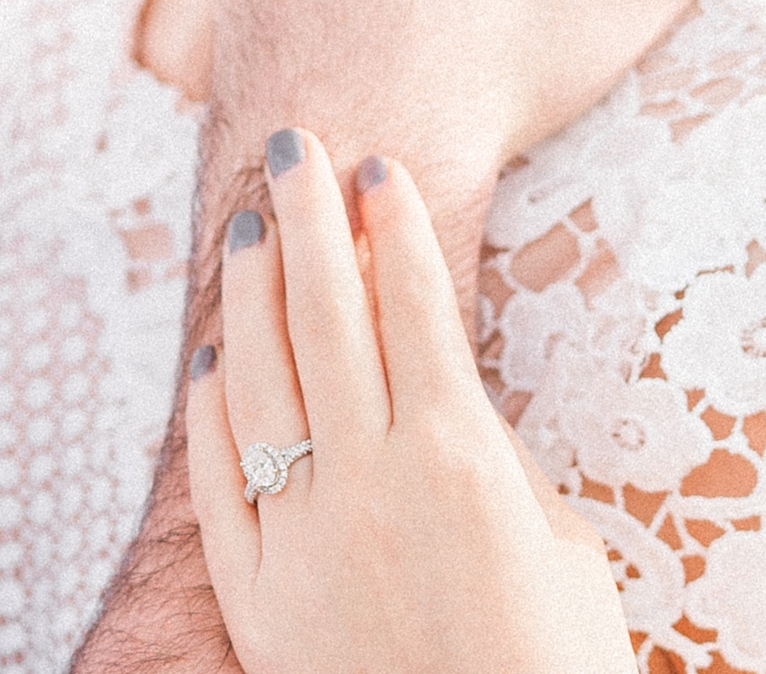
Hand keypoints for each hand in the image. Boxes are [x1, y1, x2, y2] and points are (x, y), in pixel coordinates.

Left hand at [186, 132, 634, 673]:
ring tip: (247, 226)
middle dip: (305, 217)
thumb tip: (433, 391)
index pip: (411, 306)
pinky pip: (216, 482)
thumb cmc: (555, 669)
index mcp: (456, 459)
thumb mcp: (556, 543)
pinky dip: (209, 411)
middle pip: (323, 316)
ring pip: (258, 381)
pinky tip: (210, 358)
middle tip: (290, 144)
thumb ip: (489, 454)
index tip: (373, 164)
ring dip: (251, 293)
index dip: (390, 226)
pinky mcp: (255, 601)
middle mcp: (368, 484)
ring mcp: (301, 540)